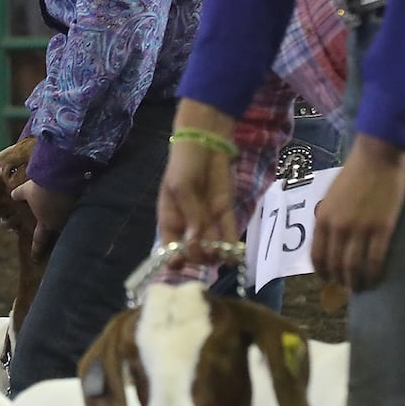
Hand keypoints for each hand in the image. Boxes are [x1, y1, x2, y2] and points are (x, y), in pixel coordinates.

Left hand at [12, 180, 76, 258]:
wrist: (62, 176)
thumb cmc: (41, 187)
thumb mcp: (28, 190)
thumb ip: (20, 194)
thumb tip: (13, 195)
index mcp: (46, 223)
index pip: (40, 240)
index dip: (37, 249)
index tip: (35, 258)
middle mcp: (61, 223)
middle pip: (58, 229)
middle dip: (57, 226)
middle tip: (56, 221)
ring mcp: (74, 215)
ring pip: (71, 219)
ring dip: (68, 214)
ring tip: (69, 206)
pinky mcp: (85, 204)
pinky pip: (80, 207)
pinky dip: (78, 204)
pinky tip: (80, 197)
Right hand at [156, 136, 237, 264]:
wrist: (206, 143)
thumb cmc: (184, 164)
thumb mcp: (181, 187)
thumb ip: (190, 215)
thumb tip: (196, 242)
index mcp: (170, 219)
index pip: (169, 247)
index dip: (174, 258)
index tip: (180, 263)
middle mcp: (188, 224)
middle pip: (192, 252)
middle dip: (198, 256)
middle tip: (205, 251)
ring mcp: (208, 220)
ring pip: (212, 247)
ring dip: (215, 255)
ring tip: (219, 253)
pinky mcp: (225, 213)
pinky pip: (228, 234)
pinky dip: (232, 248)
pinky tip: (235, 257)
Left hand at [311, 134, 404, 291]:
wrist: (377, 155)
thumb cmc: (355, 171)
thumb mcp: (331, 195)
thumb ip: (329, 216)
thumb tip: (330, 238)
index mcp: (323, 218)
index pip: (317, 255)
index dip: (323, 272)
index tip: (329, 279)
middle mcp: (337, 227)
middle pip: (336, 265)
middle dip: (341, 281)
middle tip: (348, 287)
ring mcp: (360, 229)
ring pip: (354, 267)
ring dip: (357, 282)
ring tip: (362, 288)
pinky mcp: (381, 229)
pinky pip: (375, 260)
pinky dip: (374, 274)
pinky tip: (376, 280)